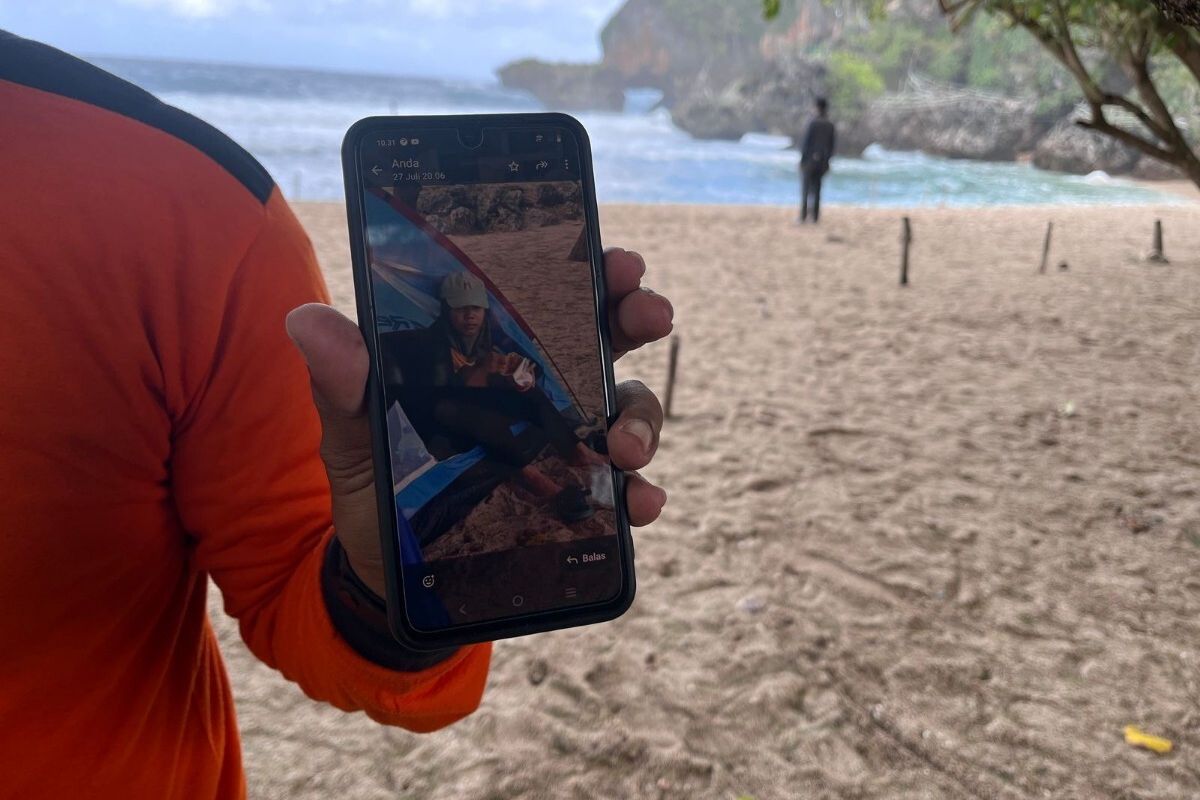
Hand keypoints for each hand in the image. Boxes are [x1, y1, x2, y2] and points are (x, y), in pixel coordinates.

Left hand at [285, 248, 672, 596]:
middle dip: (638, 315)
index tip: (617, 259)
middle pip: (606, 338)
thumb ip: (344, 386)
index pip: (548, 299)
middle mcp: (541, 394)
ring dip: (639, 418)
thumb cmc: (376, 493)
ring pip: (627, 409)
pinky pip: (625, 491)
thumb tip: (307, 320)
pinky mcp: (579, 505)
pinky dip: (641, 494)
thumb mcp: (353, 439)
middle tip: (650, 314)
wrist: (390, 583)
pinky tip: (637, 504)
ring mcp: (566, 447)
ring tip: (623, 449)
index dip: (590, 271)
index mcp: (493, 360)